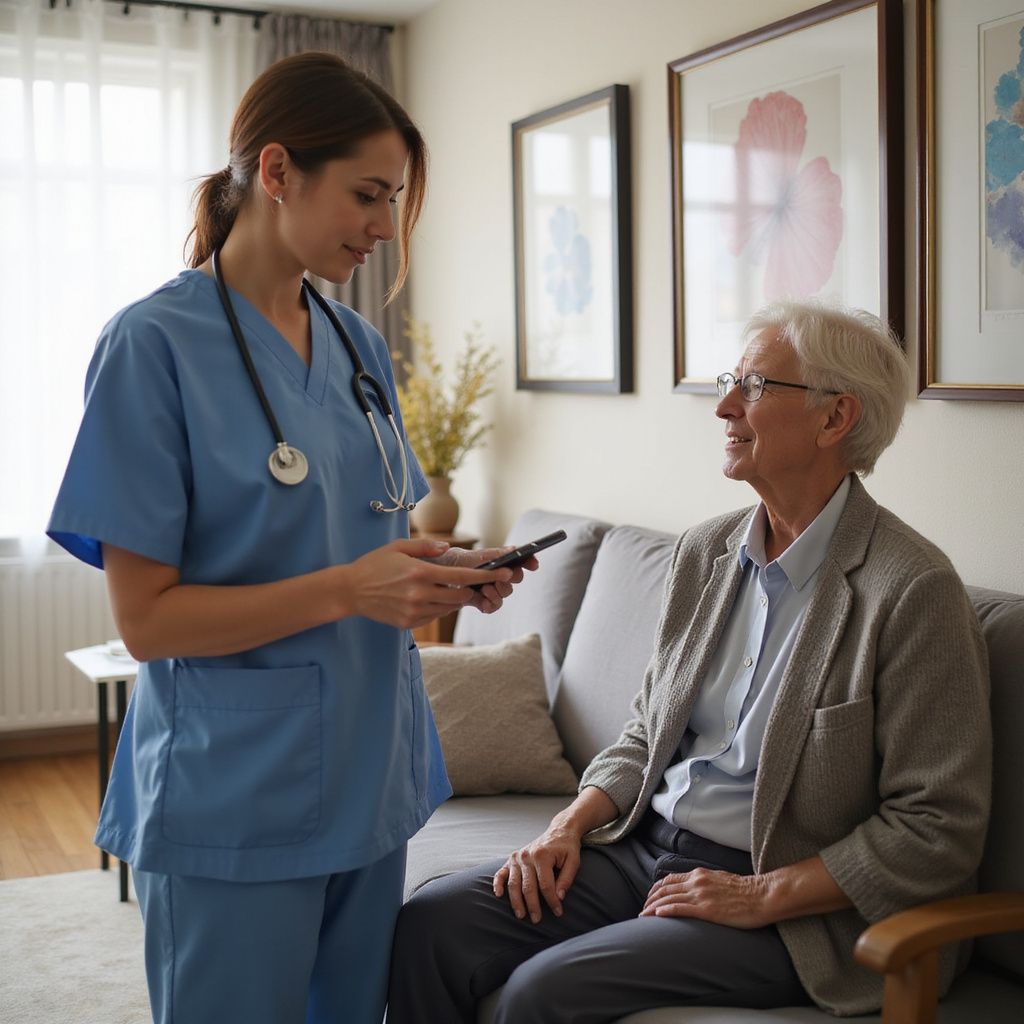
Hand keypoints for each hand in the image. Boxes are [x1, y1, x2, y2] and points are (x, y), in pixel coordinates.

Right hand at [341, 539, 512, 628]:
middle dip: (469, 589)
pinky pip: (435, 616)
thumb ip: (426, 547)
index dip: (485, 576)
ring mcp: (414, 611)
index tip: (503, 574)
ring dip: (455, 598)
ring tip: (448, 588)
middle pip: (460, 595)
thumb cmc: (375, 564)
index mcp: (420, 573)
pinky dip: (439, 607)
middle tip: (472, 582)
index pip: (462, 577)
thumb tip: (447, 548)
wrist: (351, 591)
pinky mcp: (409, 623)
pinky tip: (430, 597)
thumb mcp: (399, 547)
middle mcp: (420, 594)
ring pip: (449, 608)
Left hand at [426, 546, 536, 613]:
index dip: (529, 562)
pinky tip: (482, 599)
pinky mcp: (481, 601)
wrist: (435, 575)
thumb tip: (513, 550)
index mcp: (498, 560)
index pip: (520, 561)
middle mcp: (497, 574)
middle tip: (501, 578)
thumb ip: (492, 554)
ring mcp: (490, 588)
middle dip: (511, 579)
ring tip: (486, 588)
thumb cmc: (454, 561)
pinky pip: (493, 606)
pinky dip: (490, 603)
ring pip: (505, 594)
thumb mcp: (472, 556)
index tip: (533, 564)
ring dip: (499, 591)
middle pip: (515, 579)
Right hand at [493, 823, 581, 923]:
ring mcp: (517, 857)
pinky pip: (501, 872)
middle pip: (527, 887)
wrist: (559, 831)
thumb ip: (567, 879)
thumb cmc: (567, 848)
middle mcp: (527, 856)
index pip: (546, 885)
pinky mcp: (512, 859)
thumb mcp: (573, 861)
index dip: (552, 901)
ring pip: (513, 883)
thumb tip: (559, 897)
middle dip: (533, 906)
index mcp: (542, 856)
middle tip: (537, 920)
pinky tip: (498, 895)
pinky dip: (498, 883)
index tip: (558, 912)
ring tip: (521, 915)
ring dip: (516, 901)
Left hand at [640, 868, 773, 928]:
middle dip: (651, 899)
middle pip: (665, 889)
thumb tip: (694, 889)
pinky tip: (657, 916)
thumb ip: (704, 882)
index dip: (656, 889)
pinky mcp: (707, 909)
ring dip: (653, 908)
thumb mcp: (719, 879)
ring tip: (644, 916)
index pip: (670, 880)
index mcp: (699, 874)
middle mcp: (697, 882)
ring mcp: (701, 895)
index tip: (649, 898)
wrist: (762, 895)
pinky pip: (681, 909)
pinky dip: (666, 911)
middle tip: (643, 910)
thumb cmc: (745, 891)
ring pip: (669, 899)